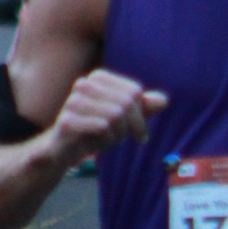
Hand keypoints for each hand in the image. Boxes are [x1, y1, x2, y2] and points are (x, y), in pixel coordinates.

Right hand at [48, 70, 168, 165]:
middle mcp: (84, 84)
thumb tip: (164, 101)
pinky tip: (95, 144)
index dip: (142, 115)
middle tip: (123, 139)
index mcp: (98, 78)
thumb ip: (142, 108)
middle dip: (131, 126)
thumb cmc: (95, 131)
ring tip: (106, 139)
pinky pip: (102, 128)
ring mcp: (73, 101)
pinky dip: (106, 141)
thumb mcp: (123, 119)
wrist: (63, 150)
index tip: (139, 134)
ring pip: (115, 115)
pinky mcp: (68, 120)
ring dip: (117, 135)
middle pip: (127, 103)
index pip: (134, 92)